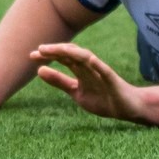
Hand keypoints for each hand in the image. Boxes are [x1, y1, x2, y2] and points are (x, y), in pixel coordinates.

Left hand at [31, 43, 148, 123]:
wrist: (127, 108)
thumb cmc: (102, 98)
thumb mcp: (76, 92)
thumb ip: (59, 82)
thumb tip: (38, 70)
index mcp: (80, 70)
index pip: (62, 58)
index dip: (48, 55)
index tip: (31, 56)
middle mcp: (89, 67)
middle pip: (71, 54)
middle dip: (56, 51)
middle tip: (39, 50)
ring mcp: (101, 72)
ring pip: (86, 58)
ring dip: (73, 52)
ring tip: (59, 50)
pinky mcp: (112, 80)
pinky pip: (104, 70)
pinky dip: (96, 64)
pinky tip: (89, 59)